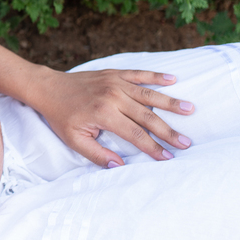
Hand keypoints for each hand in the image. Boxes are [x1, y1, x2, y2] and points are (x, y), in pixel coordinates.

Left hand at [28, 69, 194, 166]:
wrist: (48, 88)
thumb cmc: (61, 117)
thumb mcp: (74, 140)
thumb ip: (98, 154)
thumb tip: (120, 167)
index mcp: (104, 114)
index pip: (135, 134)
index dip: (153, 147)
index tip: (169, 157)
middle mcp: (113, 96)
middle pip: (147, 116)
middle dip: (168, 131)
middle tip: (187, 142)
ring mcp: (115, 82)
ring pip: (148, 94)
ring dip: (170, 102)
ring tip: (190, 109)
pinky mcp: (114, 73)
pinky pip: (138, 74)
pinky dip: (156, 76)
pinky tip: (173, 79)